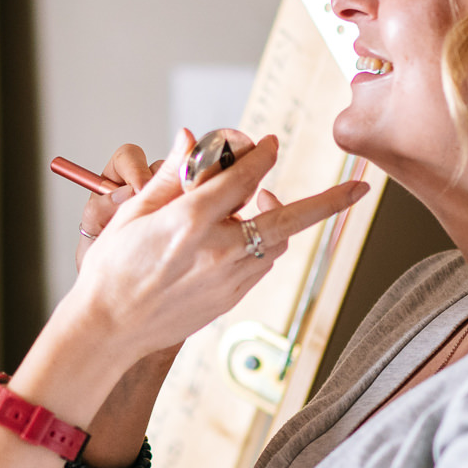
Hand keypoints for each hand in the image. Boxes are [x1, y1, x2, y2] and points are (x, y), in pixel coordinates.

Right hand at [71, 130, 367, 361]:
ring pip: (276, 243)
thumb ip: (169, 177)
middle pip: (287, 219)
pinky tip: (236, 238)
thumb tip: (188, 138)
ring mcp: (228, 280)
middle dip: (329, 203)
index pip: (242, 178)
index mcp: (190, 221)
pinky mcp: (230, 300)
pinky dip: (259, 246)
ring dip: (278, 221)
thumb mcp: (132, 214)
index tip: (270, 144)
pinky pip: (260, 265)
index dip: (261, 155)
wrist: (107, 329)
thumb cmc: (111, 270)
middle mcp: (217, 251)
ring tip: (256, 205)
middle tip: (360, 189)